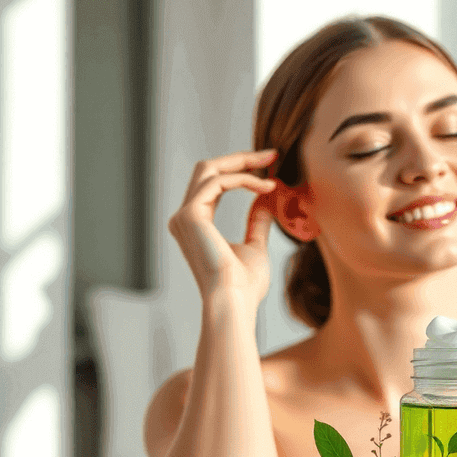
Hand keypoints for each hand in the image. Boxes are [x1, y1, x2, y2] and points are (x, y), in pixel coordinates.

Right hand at [168, 150, 278, 307]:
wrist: (235, 302)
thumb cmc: (245, 285)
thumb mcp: (255, 246)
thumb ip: (257, 223)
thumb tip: (266, 202)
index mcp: (196, 225)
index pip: (214, 184)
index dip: (242, 170)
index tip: (271, 166)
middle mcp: (184, 218)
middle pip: (208, 169)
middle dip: (241, 158)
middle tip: (272, 154)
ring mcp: (184, 216)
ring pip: (210, 169)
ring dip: (243, 163)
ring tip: (272, 166)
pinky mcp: (190, 215)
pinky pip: (218, 182)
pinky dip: (244, 179)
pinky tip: (266, 186)